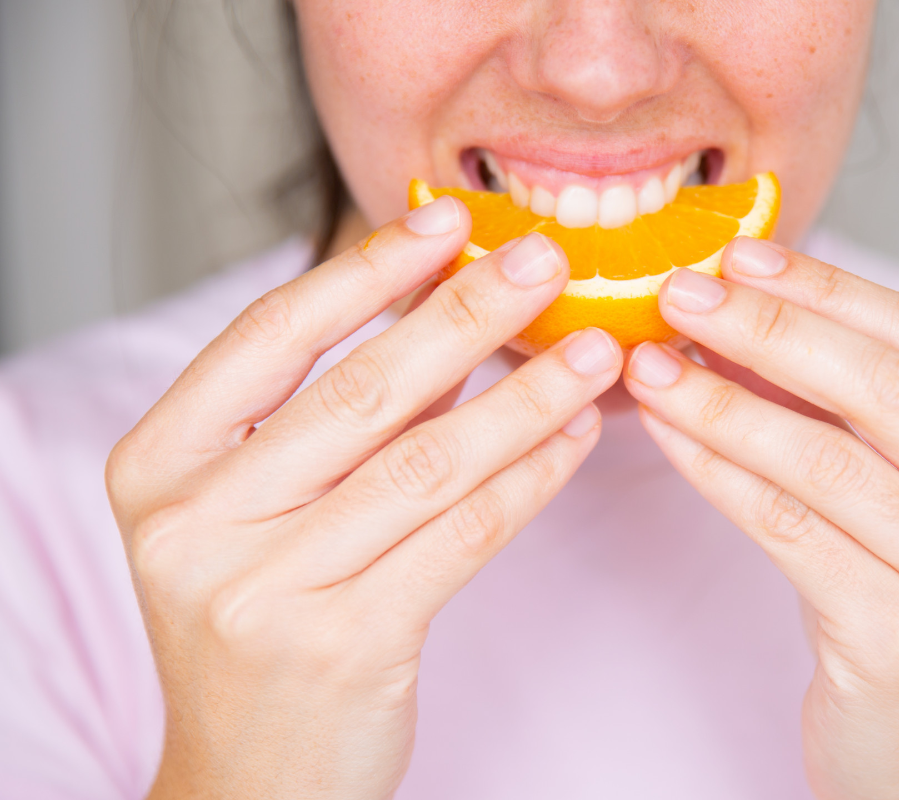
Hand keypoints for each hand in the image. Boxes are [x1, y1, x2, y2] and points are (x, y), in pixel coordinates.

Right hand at [106, 197, 622, 798]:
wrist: (251, 777)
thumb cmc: (262, 619)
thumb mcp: (251, 513)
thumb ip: (324, 422)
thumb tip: (440, 312)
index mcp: (157, 465)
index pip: (270, 336)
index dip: (368, 271)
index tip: (446, 221)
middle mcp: (195, 523)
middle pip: (359, 392)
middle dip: (466, 316)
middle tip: (545, 262)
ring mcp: (265, 589)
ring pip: (426, 462)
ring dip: (524, 396)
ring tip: (593, 350)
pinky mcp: (346, 644)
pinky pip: (464, 535)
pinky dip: (531, 478)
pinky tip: (575, 438)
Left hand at [623, 238, 898, 798]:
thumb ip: (866, 415)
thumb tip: (752, 311)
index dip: (832, 291)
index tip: (742, 258)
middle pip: (888, 390)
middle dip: (772, 329)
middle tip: (682, 293)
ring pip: (829, 460)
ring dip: (724, 401)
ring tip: (651, 363)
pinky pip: (790, 528)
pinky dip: (719, 470)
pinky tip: (669, 434)